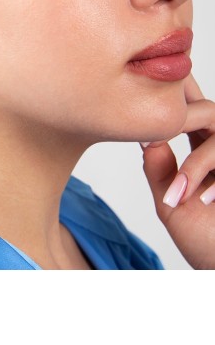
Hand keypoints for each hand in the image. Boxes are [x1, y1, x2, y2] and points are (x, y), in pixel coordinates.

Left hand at [141, 74, 214, 269]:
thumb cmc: (205, 241)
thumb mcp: (172, 203)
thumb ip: (159, 170)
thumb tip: (147, 137)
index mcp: (208, 151)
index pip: (192, 116)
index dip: (173, 115)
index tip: (147, 131)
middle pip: (209, 113)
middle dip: (183, 125)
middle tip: (158, 140)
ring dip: (199, 163)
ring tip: (181, 193)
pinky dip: (213, 178)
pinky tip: (204, 200)